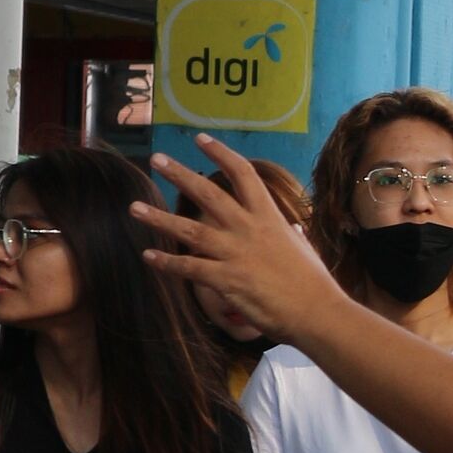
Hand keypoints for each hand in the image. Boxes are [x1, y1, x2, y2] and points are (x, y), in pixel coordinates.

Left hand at [132, 137, 336, 343]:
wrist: (317, 312)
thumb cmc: (314, 283)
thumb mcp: (305, 248)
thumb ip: (293, 234)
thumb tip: (292, 226)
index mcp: (269, 217)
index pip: (243, 174)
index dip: (221, 154)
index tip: (201, 140)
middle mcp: (249, 230)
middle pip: (209, 195)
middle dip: (181, 175)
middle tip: (157, 159)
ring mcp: (237, 254)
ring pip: (191, 231)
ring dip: (160, 218)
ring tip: (135, 208)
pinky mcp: (228, 280)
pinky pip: (190, 269)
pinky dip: (167, 262)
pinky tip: (149, 255)